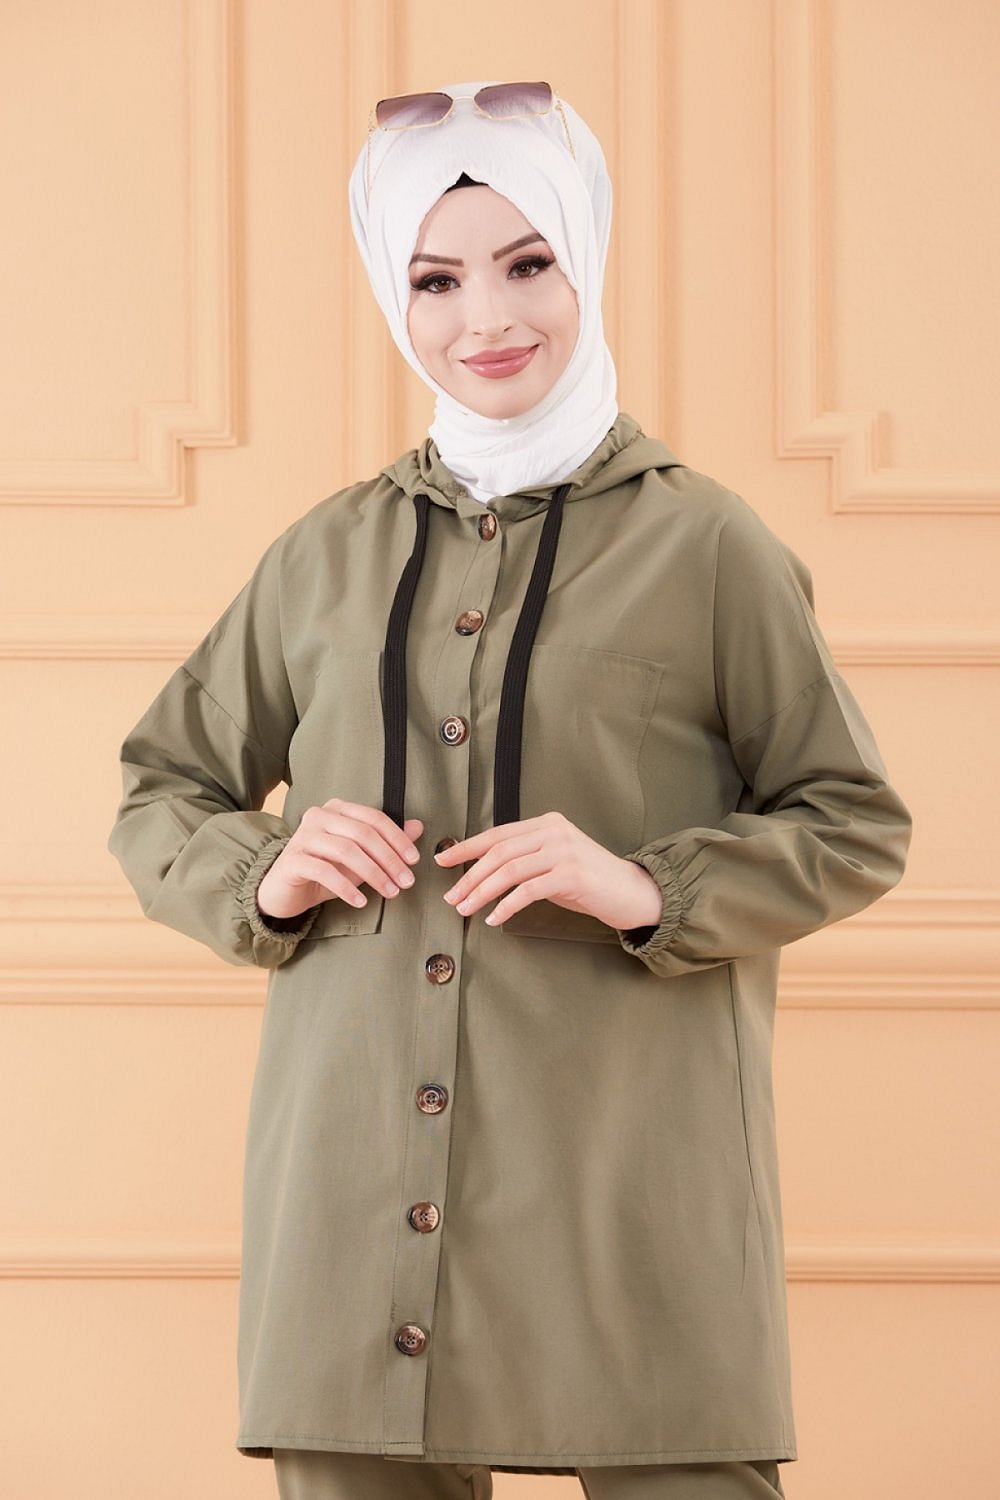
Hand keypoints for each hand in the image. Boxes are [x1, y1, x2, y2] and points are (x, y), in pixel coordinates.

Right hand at [256, 799, 423, 919]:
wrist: (284, 890)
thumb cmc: (325, 871)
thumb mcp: (360, 857)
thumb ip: (386, 842)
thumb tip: (418, 827)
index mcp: (337, 809)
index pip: (374, 819)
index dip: (398, 839)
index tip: (414, 861)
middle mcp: (318, 816)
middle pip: (363, 834)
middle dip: (389, 859)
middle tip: (406, 882)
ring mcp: (303, 836)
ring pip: (346, 851)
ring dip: (373, 874)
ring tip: (390, 892)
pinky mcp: (292, 860)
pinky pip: (325, 871)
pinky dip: (346, 888)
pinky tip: (360, 902)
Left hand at [434, 811, 662, 930]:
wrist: (632, 892)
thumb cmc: (590, 881)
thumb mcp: (554, 861)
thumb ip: (526, 859)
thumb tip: (483, 873)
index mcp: (546, 823)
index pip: (498, 834)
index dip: (467, 847)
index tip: (443, 860)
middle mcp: (553, 831)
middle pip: (499, 852)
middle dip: (470, 876)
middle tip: (451, 897)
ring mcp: (563, 851)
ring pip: (509, 870)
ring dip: (482, 892)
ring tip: (465, 909)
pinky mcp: (571, 875)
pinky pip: (528, 891)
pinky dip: (507, 906)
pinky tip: (494, 918)